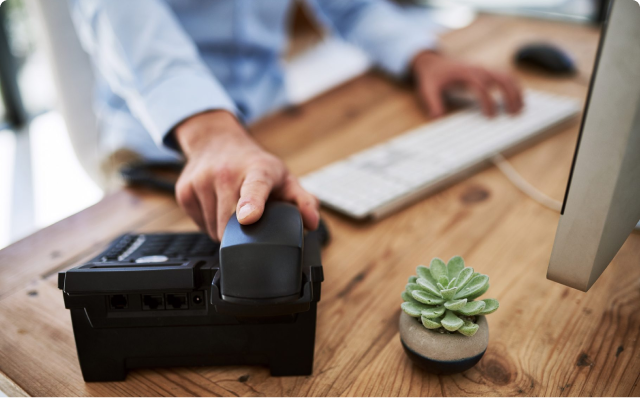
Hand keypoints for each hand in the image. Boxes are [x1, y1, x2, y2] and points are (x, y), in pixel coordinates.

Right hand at [174, 110, 319, 240]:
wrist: (216, 141)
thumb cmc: (255, 165)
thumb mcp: (284, 179)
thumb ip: (303, 201)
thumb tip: (312, 222)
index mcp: (257, 171)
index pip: (254, 188)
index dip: (251, 204)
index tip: (248, 218)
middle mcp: (226, 173)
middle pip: (229, 223)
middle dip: (241, 233)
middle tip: (250, 219)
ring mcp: (201, 181)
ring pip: (212, 229)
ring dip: (223, 229)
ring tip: (232, 209)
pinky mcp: (184, 191)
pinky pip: (198, 224)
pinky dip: (209, 222)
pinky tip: (217, 206)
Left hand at [411, 51, 522, 117]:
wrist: (433, 62)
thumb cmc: (432, 77)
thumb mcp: (428, 90)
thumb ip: (433, 103)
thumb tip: (438, 118)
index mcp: (465, 74)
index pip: (481, 86)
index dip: (488, 101)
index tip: (491, 116)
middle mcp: (478, 70)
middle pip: (501, 78)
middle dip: (510, 95)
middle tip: (514, 113)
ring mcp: (484, 69)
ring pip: (507, 77)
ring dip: (516, 91)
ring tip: (521, 108)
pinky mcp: (487, 72)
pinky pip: (505, 77)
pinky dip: (514, 87)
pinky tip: (518, 99)